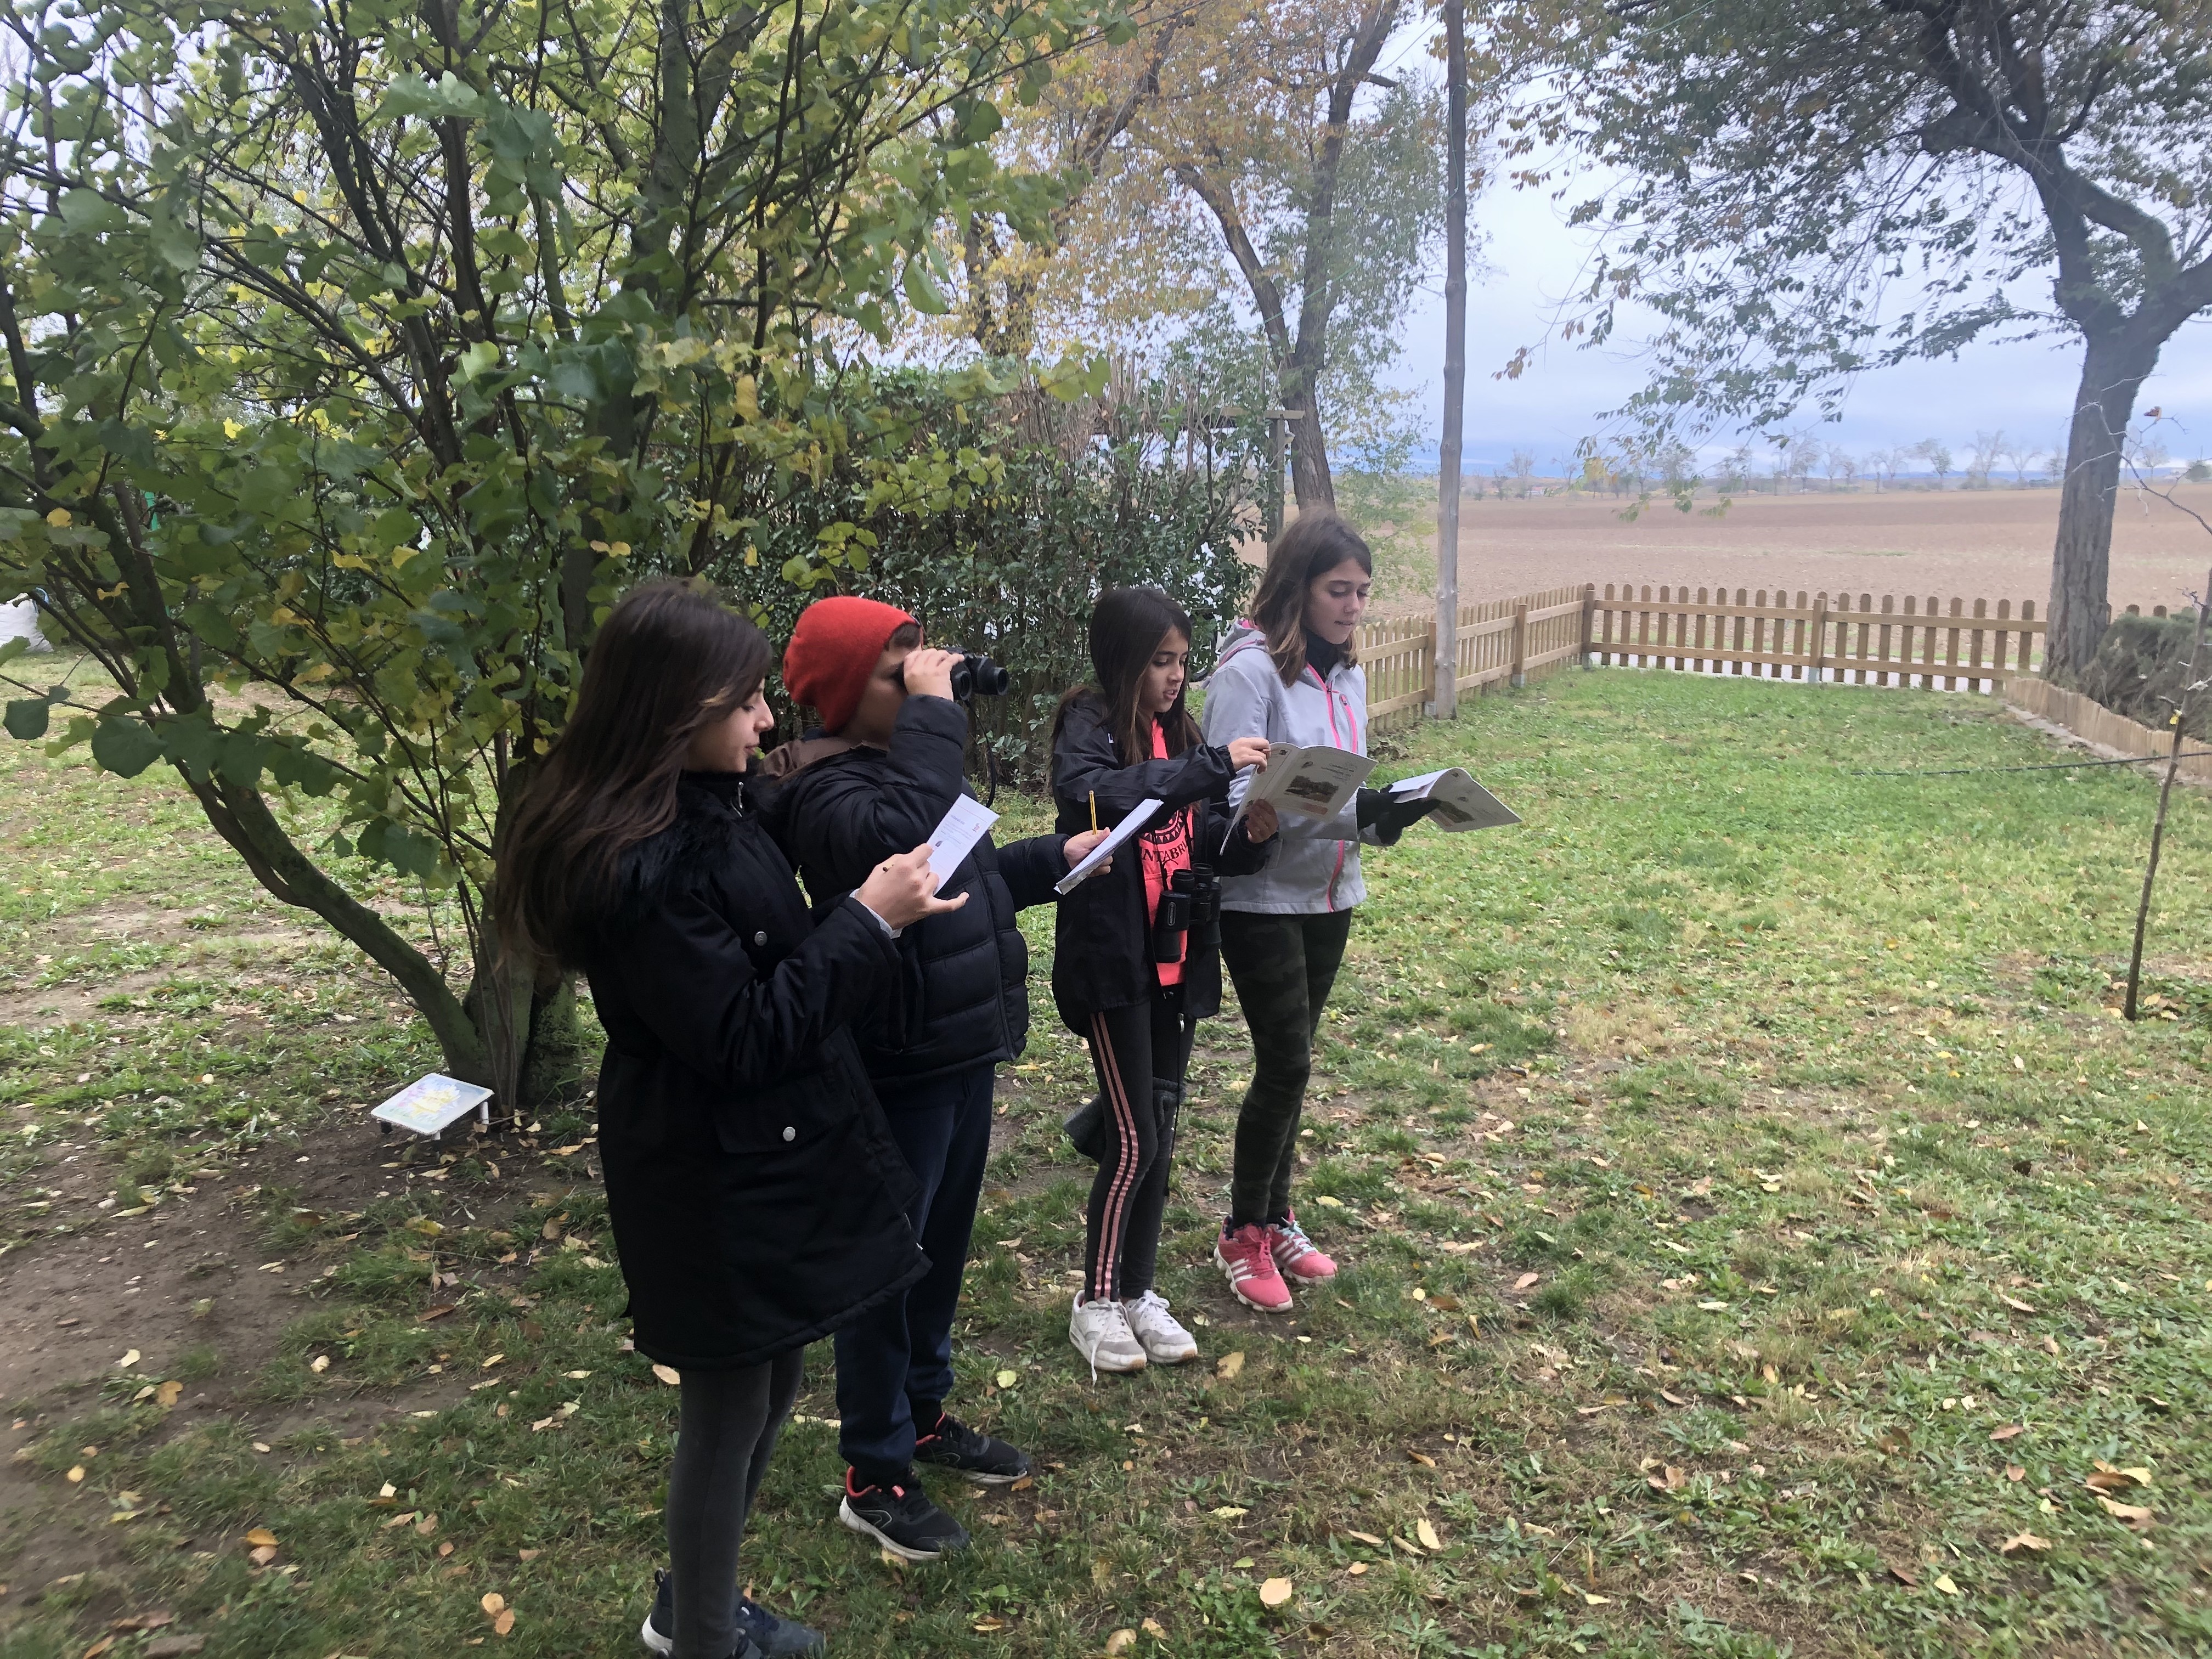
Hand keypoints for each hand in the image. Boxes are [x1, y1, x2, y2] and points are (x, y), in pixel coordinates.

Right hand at [856, 844, 970, 928]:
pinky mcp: (927, 909)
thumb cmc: (871, 893)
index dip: (922, 852)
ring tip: (916, 886)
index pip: (925, 850)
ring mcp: (924, 894)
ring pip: (935, 879)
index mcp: (905, 866)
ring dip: (928, 880)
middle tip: (907, 877)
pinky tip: (965, 895)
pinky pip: (949, 905)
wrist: (869, 917)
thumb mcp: (879, 868)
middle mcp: (917, 879)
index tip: (919, 855)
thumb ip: (897, 859)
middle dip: (919, 868)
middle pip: (928, 866)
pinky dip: (958, 901)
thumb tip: (911, 858)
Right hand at [900, 647, 962, 701]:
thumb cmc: (924, 705)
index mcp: (908, 674)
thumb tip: (926, 673)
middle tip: (940, 656)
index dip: (919, 653)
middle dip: (933, 653)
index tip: (925, 653)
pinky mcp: (940, 672)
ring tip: (949, 656)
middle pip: (925, 653)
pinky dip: (956, 657)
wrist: (930, 711)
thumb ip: (918, 679)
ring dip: (944, 654)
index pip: (910, 657)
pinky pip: (949, 660)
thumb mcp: (914, 690)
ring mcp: (929, 670)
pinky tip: (960, 658)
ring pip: (937, 654)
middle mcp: (917, 670)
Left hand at [1063, 828, 1113, 871]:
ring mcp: (1100, 859)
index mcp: (1099, 839)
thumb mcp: (1084, 840)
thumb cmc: (1072, 847)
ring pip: (1109, 861)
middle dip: (1104, 855)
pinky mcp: (1098, 868)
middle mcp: (1101, 849)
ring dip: (1102, 863)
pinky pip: (1105, 870)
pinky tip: (1093, 867)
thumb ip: (1097, 837)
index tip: (1105, 847)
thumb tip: (1107, 830)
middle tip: (1094, 854)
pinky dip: (1101, 869)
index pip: (1111, 840)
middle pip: (1111, 853)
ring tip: (1091, 861)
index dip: (1110, 843)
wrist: (1064, 860)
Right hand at [1226, 736, 1271, 771]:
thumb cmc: (1227, 758)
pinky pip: (1260, 760)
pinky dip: (1263, 766)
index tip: (1263, 755)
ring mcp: (1245, 750)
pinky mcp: (1245, 758)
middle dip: (1268, 752)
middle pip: (1265, 743)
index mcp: (1244, 740)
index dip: (1264, 748)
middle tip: (1265, 760)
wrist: (1219, 763)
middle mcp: (1246, 743)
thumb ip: (1247, 748)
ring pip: (1263, 754)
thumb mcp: (1238, 748)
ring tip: (1261, 768)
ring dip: (1265, 762)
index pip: (1260, 740)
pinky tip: (1259, 770)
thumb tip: (1258, 752)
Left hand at [1244, 799, 1278, 840]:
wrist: (1256, 835)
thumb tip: (1257, 801)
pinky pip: (1256, 834)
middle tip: (1254, 807)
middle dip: (1261, 812)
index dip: (1266, 806)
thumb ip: (1260, 808)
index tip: (1259, 801)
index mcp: (1274, 820)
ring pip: (1263, 827)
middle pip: (1269, 819)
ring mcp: (1266, 834)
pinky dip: (1251, 827)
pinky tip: (1247, 822)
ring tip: (1250, 813)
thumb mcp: (1261, 815)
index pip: (1272, 812)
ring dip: (1256, 819)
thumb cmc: (1259, 822)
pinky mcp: (1259, 839)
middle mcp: (1272, 828)